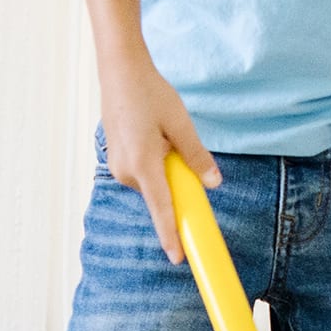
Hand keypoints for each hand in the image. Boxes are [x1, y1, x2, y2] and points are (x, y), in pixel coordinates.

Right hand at [99, 55, 219, 262]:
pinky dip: (156, 163)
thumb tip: (213, 183)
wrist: (120, 72)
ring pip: (154, 183)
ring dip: (166, 168)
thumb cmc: (150, 94)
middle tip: (173, 140)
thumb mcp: (181, 125)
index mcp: (143, 165)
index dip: (171, 235)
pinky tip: (152, 132)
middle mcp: (126, 171)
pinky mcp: (117, 160)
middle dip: (177, 180)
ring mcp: (118, 166)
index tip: (178, 258)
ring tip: (160, 130)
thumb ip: (197, 157)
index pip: (162, 209)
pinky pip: (145, 173)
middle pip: (162, 195)